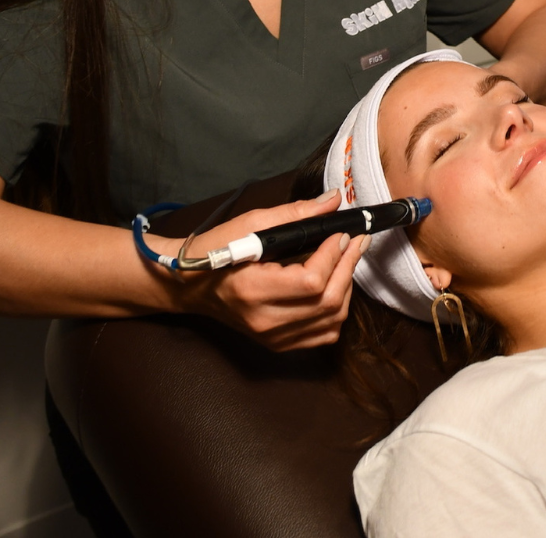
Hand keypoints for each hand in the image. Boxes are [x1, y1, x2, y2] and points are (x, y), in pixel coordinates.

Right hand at [158, 189, 365, 349]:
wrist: (188, 286)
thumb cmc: (216, 250)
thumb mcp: (249, 223)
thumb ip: (295, 213)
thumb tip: (333, 201)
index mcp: (253, 290)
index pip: (311, 280)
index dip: (334, 255)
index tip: (342, 232)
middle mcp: (265, 321)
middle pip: (327, 302)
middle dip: (349, 267)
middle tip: (357, 241)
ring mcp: (272, 337)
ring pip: (331, 320)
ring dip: (347, 287)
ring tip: (347, 259)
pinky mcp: (278, 344)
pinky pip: (322, 334)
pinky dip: (336, 310)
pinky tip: (334, 285)